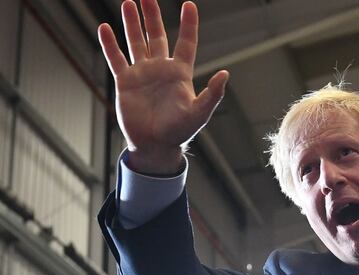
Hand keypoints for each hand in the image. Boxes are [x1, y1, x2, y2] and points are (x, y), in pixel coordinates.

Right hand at [97, 0, 228, 173]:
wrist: (155, 145)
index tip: (189, 5)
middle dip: (152, 16)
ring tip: (129, 3)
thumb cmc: (180, 131)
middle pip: (157, 36)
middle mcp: (161, 69)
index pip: (186, 43)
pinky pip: (116, 58)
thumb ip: (212, 94)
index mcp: (180, 74)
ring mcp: (142, 74)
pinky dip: (110, 44)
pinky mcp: (125, 81)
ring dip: (132, 23)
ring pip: (136, 42)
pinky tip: (104, 27)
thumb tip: (225, 73)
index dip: (189, 24)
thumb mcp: (200, 112)